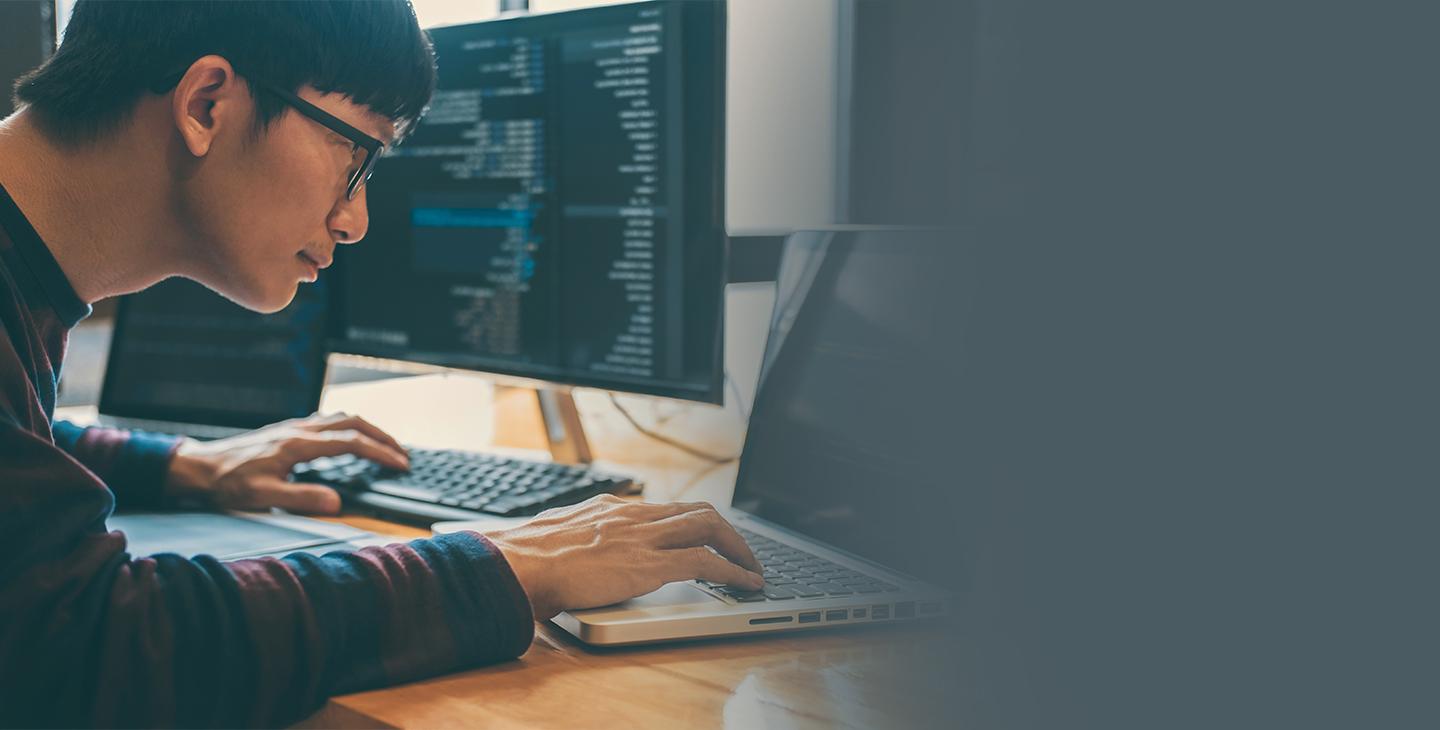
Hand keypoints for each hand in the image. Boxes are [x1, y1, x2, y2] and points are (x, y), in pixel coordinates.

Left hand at [165, 412, 408, 513]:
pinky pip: (328, 421)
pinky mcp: (289, 430)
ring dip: (368, 429)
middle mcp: (300, 430)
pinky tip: (350, 440)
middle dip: (382, 436)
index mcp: (298, 445)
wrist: (200, 466)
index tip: (400, 463)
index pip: (351, 443)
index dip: (380, 452)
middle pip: (353, 422)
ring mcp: (294, 427)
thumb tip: (337, 503)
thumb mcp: (264, 497)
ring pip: (341, 417)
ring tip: (384, 445)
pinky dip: (350, 428)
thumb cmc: (228, 483)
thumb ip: (302, 499)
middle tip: (402, 453)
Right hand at [485, 495, 764, 619]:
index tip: (706, 536)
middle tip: (740, 552)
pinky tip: (746, 583)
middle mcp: (632, 515)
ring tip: (751, 568)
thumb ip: (575, 538)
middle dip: (726, 531)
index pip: (665, 508)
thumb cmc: (524, 559)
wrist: (515, 565)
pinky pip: (704, 562)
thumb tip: (572, 549)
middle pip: (696, 511)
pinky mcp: (647, 564)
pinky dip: (733, 572)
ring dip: (738, 549)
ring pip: (708, 528)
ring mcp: (642, 537)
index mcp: (611, 509)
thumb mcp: (555, 536)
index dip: (693, 522)